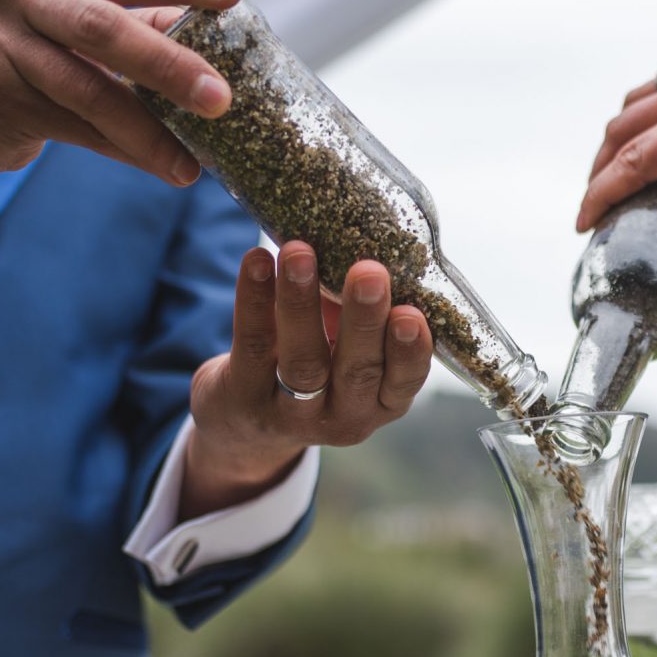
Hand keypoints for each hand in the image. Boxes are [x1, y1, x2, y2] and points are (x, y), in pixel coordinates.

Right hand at [0, 0, 242, 208]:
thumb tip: (218, 45)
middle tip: (222, 98)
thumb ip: (134, 25)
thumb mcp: (68, 23)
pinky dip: (124, 150)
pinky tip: (161, 167)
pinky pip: (76, 129)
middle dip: (169, 65)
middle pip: (105, 27)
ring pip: (91, 91)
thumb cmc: (20, 56)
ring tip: (195, 163)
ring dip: (150, 132)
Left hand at [179, 242, 432, 517]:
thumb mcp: (353, 351)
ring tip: (299, 252)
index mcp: (382, 402)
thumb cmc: (321, 366)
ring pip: (302, 361)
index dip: (411, 352)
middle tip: (369, 272)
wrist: (249, 420)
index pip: (404, 382)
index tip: (412, 313)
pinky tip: (257, 260)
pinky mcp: (244, 398)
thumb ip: (369, 310)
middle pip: (356, 371)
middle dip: (363, 320)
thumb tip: (375, 236)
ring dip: (301, 303)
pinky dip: (253, 299)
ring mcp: (291, 414)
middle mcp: (344, 416)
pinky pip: (251, 344)